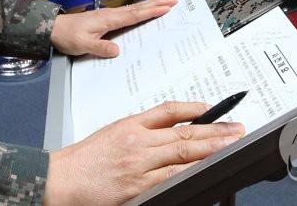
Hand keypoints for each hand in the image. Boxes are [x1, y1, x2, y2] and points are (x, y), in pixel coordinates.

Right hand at [44, 101, 243, 205]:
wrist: (60, 179)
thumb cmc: (82, 160)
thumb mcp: (111, 134)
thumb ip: (140, 131)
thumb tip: (170, 131)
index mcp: (130, 125)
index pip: (168, 111)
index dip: (194, 109)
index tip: (212, 109)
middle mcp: (137, 141)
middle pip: (183, 132)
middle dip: (214, 130)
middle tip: (236, 128)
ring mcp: (139, 165)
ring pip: (182, 153)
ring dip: (211, 148)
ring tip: (231, 144)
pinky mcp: (138, 186)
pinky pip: (171, 176)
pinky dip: (190, 171)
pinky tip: (206, 167)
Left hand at [50, 0, 176, 57]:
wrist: (54, 28)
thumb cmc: (68, 36)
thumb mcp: (83, 45)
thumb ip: (100, 48)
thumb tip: (117, 51)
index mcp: (109, 19)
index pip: (135, 15)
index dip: (152, 11)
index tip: (167, 6)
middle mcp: (111, 14)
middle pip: (139, 8)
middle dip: (157, 4)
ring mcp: (109, 15)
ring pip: (135, 9)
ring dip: (151, 5)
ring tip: (165, 0)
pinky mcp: (106, 19)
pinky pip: (129, 13)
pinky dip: (140, 10)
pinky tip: (144, 11)